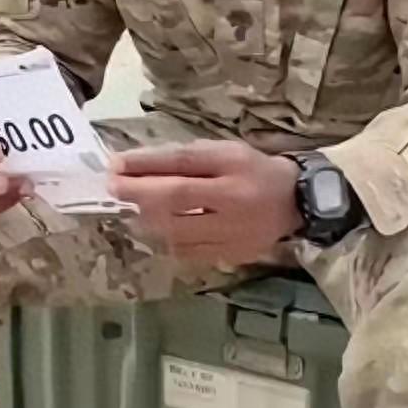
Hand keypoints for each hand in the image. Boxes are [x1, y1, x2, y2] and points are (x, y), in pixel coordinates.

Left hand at [108, 140, 302, 264]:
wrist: (295, 202)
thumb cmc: (252, 169)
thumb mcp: (224, 151)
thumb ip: (187, 158)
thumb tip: (139, 166)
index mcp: (232, 164)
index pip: (182, 163)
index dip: (145, 164)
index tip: (115, 164)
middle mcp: (233, 199)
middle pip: (176, 198)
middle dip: (138, 193)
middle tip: (112, 187)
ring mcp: (232, 232)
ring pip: (178, 230)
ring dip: (147, 219)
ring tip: (129, 209)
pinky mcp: (231, 256)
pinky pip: (188, 251)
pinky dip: (167, 239)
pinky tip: (156, 229)